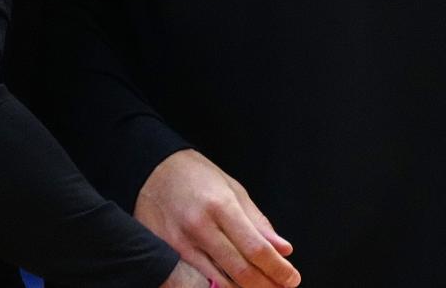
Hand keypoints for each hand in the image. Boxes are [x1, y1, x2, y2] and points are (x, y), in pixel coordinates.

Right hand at [136, 149, 300, 287]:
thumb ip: (258, 222)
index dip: (278, 268)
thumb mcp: (233, 189)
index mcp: (221, 206)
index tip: (293, 279)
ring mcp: (179, 245)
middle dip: (265, 285)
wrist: (153, 170)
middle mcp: (200, 227)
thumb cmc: (198, 177)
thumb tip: (284, 249)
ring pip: (218, 283)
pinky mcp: (164, 256)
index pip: (255, 248)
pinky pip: (194, 284)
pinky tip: (230, 287)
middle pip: (239, 271)